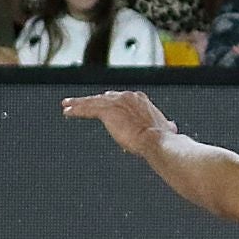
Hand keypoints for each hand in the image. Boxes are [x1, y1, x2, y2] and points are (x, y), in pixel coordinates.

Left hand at [60, 89, 179, 156]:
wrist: (157, 142)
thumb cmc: (163, 139)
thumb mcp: (165, 129)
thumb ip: (165, 126)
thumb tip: (171, 127)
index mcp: (140, 100)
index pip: (119, 98)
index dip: (109, 101)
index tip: (102, 102)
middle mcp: (127, 97)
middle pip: (104, 97)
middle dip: (91, 100)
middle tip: (79, 102)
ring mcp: (116, 103)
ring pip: (92, 102)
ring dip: (78, 103)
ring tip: (67, 105)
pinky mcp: (107, 111)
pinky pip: (88, 109)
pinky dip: (77, 110)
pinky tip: (68, 112)